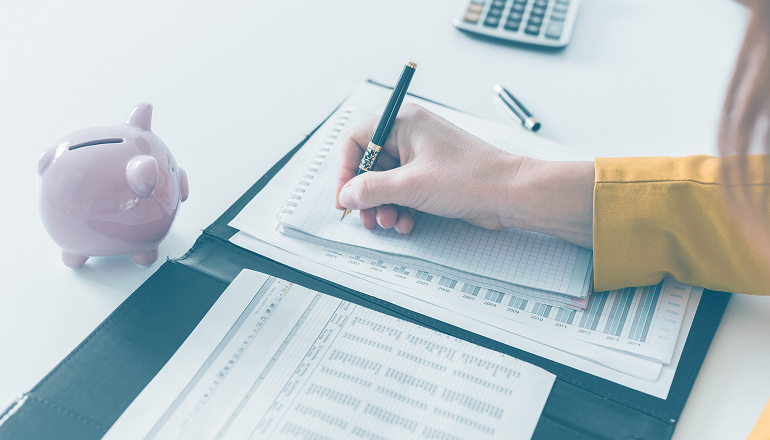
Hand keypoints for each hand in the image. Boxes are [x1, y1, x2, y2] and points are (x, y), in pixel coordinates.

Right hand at [335, 104, 593, 247]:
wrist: (510, 195)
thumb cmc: (473, 177)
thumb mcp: (411, 185)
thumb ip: (371, 189)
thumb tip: (347, 193)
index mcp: (404, 122)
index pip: (358, 140)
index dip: (346, 170)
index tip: (346, 195)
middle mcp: (412, 136)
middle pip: (370, 165)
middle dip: (367, 195)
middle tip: (368, 216)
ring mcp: (423, 157)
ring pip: (387, 183)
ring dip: (384, 206)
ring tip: (390, 222)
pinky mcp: (433, 177)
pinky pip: (404, 192)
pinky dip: (401, 209)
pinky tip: (406, 222)